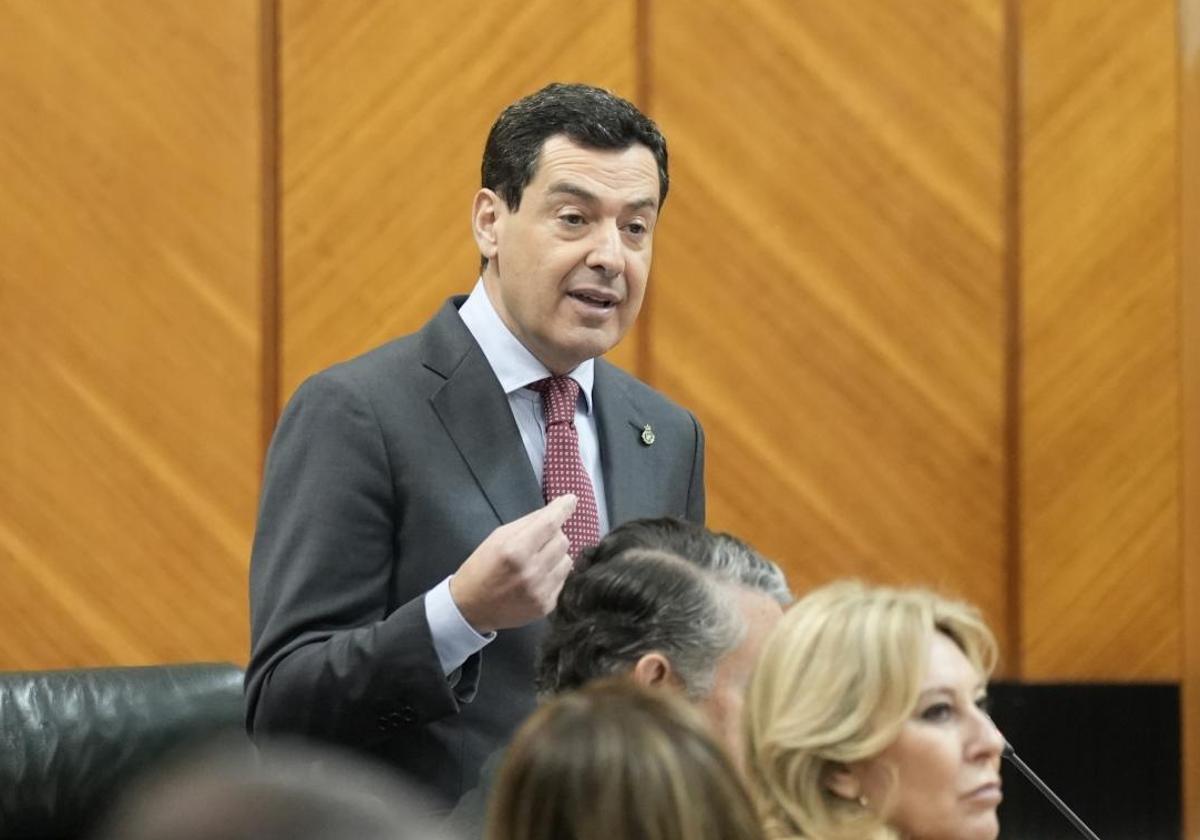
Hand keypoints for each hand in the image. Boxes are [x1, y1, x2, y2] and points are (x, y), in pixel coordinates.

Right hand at [449, 494, 576, 633]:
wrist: (470, 609)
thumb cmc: (481, 568)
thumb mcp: (497, 538)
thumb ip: (527, 523)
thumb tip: (555, 510)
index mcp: (515, 551)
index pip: (549, 524)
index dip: (563, 509)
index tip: (571, 500)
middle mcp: (531, 571)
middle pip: (562, 540)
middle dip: (553, 535)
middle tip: (538, 540)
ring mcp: (541, 591)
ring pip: (567, 560)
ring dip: (556, 555)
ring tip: (537, 560)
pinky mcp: (547, 605)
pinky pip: (563, 579)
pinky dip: (553, 573)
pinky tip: (537, 578)